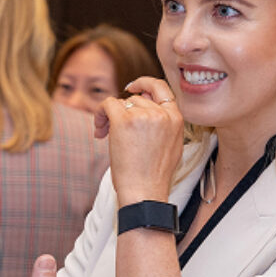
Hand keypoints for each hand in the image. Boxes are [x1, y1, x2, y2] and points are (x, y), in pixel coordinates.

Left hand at [93, 77, 183, 204]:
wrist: (145, 192)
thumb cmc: (154, 176)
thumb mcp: (171, 146)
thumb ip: (163, 123)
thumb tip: (143, 100)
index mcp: (176, 119)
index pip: (162, 89)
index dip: (145, 84)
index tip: (132, 88)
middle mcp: (162, 114)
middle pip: (137, 99)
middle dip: (124, 111)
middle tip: (113, 130)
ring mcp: (144, 115)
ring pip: (121, 103)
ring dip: (110, 117)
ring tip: (107, 136)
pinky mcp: (124, 120)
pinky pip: (107, 104)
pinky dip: (99, 114)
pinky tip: (99, 131)